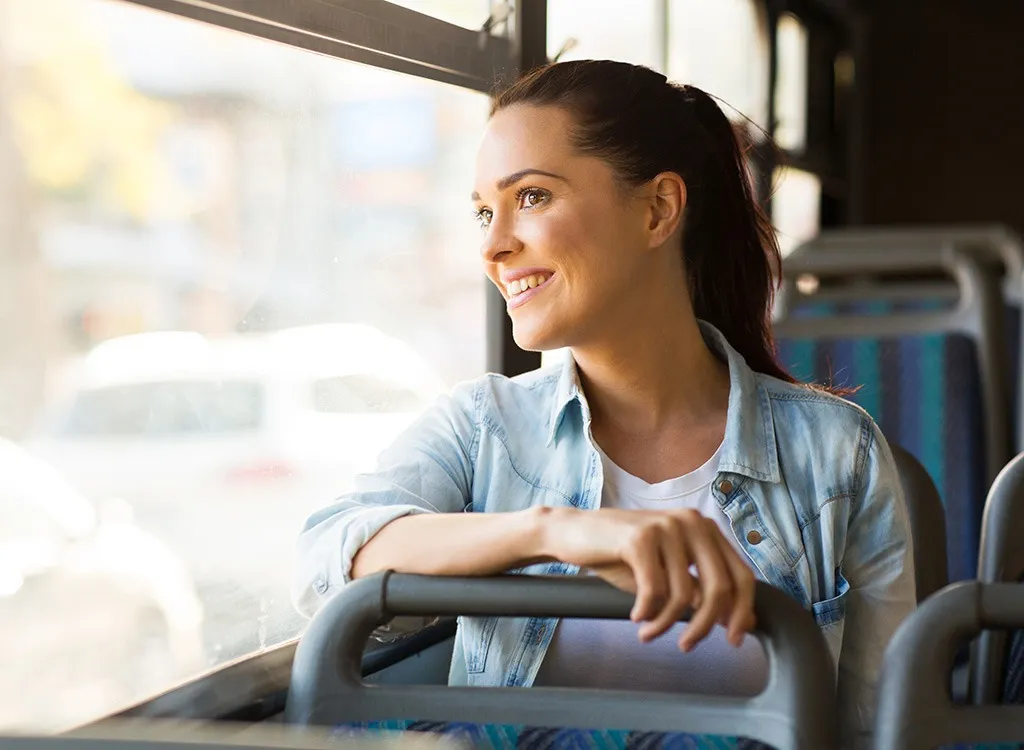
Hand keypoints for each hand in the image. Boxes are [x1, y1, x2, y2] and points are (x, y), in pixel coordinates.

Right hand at [544, 507, 755, 650]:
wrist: (573, 533)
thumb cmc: (621, 554)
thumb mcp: (668, 574)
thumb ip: (701, 590)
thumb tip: (743, 622)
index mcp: (704, 528)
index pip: (742, 575)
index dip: (742, 612)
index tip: (732, 640)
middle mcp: (691, 522)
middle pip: (719, 588)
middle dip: (705, 625)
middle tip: (686, 645)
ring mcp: (666, 527)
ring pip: (684, 595)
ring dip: (666, 624)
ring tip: (649, 632)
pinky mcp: (640, 538)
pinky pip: (655, 591)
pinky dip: (646, 613)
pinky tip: (635, 616)